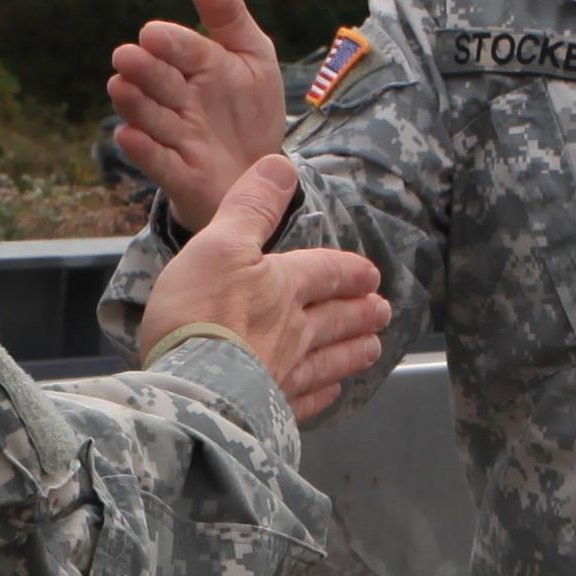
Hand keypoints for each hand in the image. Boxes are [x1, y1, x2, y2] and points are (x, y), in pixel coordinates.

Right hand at [104, 0, 290, 234]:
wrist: (260, 170)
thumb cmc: (250, 110)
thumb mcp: (253, 58)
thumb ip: (230, 19)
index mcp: (198, 67)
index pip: (184, 50)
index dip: (171, 43)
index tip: (152, 34)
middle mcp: (180, 100)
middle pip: (161, 82)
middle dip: (146, 70)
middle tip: (126, 57)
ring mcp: (177, 137)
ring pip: (152, 118)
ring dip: (136, 104)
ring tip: (119, 88)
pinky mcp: (179, 174)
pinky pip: (159, 162)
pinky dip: (144, 151)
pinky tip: (127, 136)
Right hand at [135, 155, 390, 425]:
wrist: (192, 388)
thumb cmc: (199, 310)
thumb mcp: (219, 243)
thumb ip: (251, 206)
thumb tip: (282, 166)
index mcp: (284, 286)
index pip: (325, 272)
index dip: (347, 271)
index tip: (370, 275)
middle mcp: (295, 330)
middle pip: (336, 318)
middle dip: (359, 312)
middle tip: (383, 312)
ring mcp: (285, 373)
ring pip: (330, 359)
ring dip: (352, 351)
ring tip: (373, 348)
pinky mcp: (270, 409)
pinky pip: (305, 399)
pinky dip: (322, 393)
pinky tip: (331, 392)